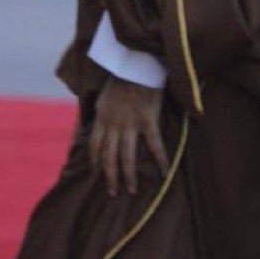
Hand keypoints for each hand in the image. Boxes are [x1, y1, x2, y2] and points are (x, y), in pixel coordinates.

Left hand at [89, 76, 169, 196]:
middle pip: (108, 155)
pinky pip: (154, 144)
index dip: (95, 163)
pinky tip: (164, 172)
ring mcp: (129, 122)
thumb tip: (97, 126)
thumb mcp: (104, 98)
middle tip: (113, 193)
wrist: (136, 65)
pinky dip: (160, 159)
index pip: (94, 145)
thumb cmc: (121, 81)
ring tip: (132, 190)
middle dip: (109, 176)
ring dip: (129, 175)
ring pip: (126, 155)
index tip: (96, 177)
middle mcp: (113, 122)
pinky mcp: (147, 119)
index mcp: (101, 117)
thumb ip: (102, 115)